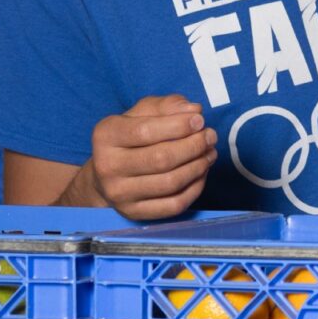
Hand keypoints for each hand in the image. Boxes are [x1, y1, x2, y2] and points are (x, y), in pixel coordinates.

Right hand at [81, 96, 215, 220]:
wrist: (107, 174)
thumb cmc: (131, 137)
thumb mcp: (142, 113)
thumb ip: (166, 105)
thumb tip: (193, 110)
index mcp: (106, 135)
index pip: (145, 131)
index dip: (179, 125)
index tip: (200, 120)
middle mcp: (107, 166)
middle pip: (162, 158)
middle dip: (194, 146)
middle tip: (210, 137)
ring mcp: (120, 193)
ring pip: (171, 183)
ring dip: (199, 166)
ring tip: (209, 153)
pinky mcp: (134, 213)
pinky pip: (174, 204)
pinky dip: (195, 188)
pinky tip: (201, 173)